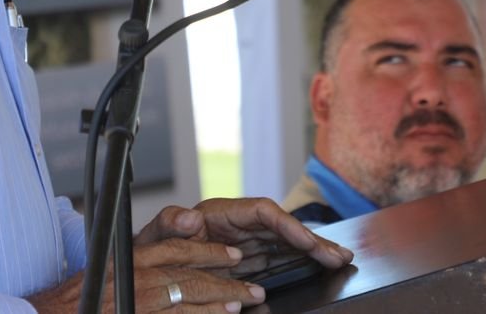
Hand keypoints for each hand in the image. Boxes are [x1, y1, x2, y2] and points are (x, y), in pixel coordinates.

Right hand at [27, 237, 261, 312]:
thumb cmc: (77, 297)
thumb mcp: (109, 267)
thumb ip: (141, 261)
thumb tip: (176, 250)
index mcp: (132, 260)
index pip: (178, 250)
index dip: (209, 252)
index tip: (233, 256)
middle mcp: (137, 281)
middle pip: (191, 278)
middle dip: (226, 283)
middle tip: (252, 288)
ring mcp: (140, 305)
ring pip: (188, 304)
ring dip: (218, 306)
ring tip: (242, 306)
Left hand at [138, 198, 353, 278]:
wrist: (145, 272)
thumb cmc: (150, 248)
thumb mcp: (156, 235)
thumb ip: (170, 223)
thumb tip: (190, 216)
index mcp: (221, 213)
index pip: (263, 213)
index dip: (287, 225)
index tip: (306, 241)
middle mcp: (238, 226)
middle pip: (283, 228)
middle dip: (312, 240)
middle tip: (340, 255)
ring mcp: (245, 244)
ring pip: (286, 245)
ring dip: (313, 252)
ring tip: (340, 260)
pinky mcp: (246, 262)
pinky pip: (278, 261)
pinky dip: (299, 264)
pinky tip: (318, 270)